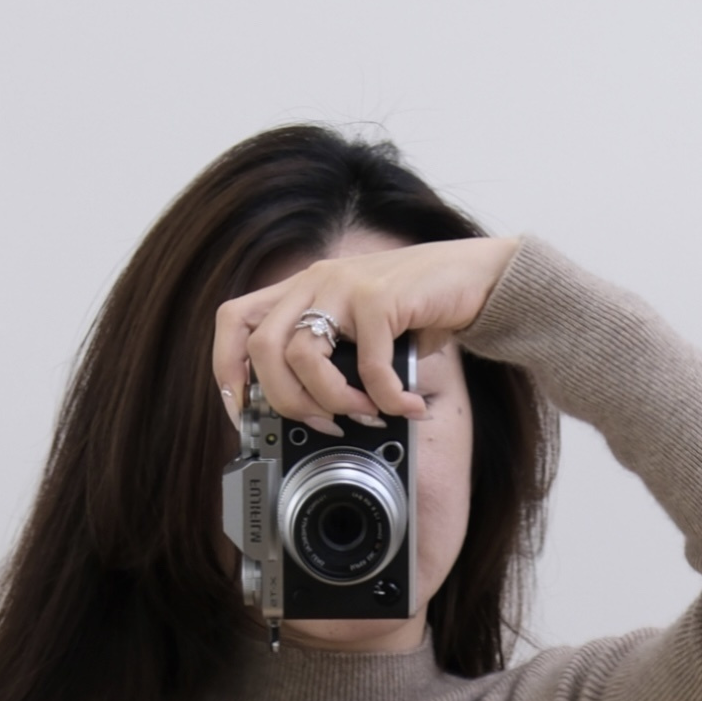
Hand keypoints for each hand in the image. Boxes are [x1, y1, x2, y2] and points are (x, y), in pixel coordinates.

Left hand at [214, 235, 520, 437]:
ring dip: (334, 401)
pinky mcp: (379, 296)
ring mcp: (345, 284)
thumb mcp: (359, 333)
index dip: (229, 371)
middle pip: (263, 348)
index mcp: (301, 290)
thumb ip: (330, 360)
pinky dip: (386, 397)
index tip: (247, 415)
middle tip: (323, 423)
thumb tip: (313, 416)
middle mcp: (315, 281)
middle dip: (287, 402)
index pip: (235, 322)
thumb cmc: (416, 310)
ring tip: (367, 414)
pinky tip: (407, 405)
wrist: (472, 276)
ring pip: (304, 356)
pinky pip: (367, 364)